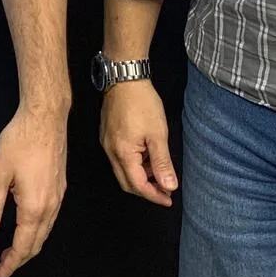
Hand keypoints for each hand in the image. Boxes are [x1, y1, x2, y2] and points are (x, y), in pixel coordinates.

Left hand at [0, 105, 67, 276]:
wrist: (45, 118)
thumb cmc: (19, 141)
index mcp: (34, 207)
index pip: (23, 247)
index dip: (10, 265)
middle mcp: (50, 207)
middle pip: (36, 244)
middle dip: (19, 260)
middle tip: (0, 269)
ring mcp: (58, 197)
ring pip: (44, 233)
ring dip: (28, 247)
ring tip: (9, 253)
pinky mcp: (59, 188)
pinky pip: (49, 220)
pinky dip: (36, 232)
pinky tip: (24, 228)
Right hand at [100, 79, 176, 206]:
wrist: (124, 77)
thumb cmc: (142, 103)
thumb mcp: (158, 134)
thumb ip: (162, 163)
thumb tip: (169, 186)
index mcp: (122, 154)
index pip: (137, 185)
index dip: (154, 195)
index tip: (169, 199)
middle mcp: (110, 152)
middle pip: (126, 182)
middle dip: (146, 190)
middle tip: (165, 191)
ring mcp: (106, 143)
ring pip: (123, 171)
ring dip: (141, 176)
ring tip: (159, 171)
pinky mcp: (107, 135)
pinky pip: (119, 158)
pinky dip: (134, 164)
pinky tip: (147, 157)